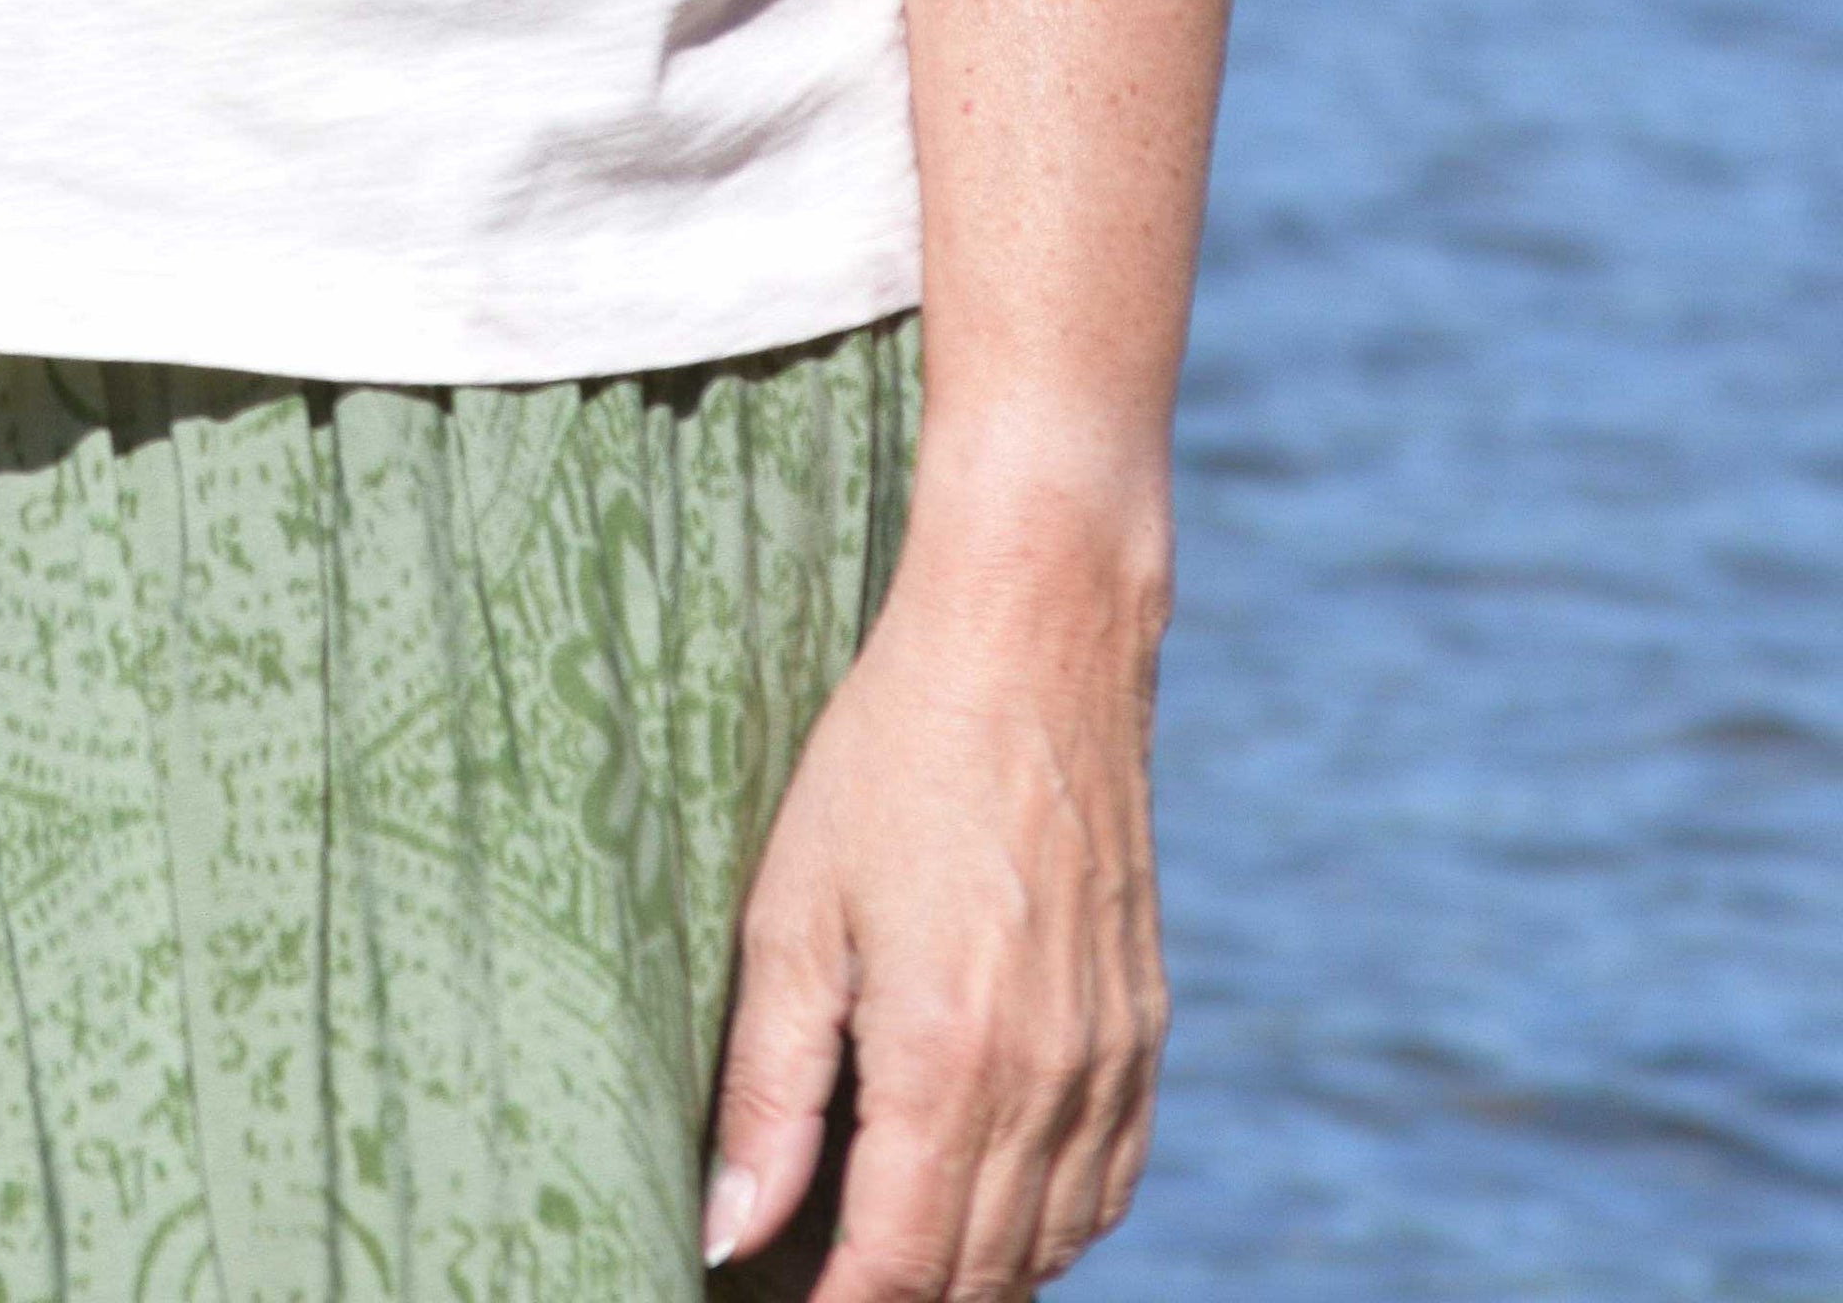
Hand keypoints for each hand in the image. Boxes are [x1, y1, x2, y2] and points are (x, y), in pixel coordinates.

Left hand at [700, 482, 1170, 1297]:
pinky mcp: (1143, 1031)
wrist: (1037, 635)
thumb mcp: (791, 908)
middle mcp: (1047, 1083)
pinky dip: (1046, 1229)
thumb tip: (728, 1233)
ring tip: (884, 1259)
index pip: (895, 1274)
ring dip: (969, 1279)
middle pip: (974, 1280)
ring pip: (1047, 1250)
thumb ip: (766, 1088)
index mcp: (950, 1060)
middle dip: (892, 1302)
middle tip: (812, 1279)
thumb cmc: (893, 753)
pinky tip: (986, 1210)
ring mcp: (1110, 1061)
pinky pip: (1105, 1188)